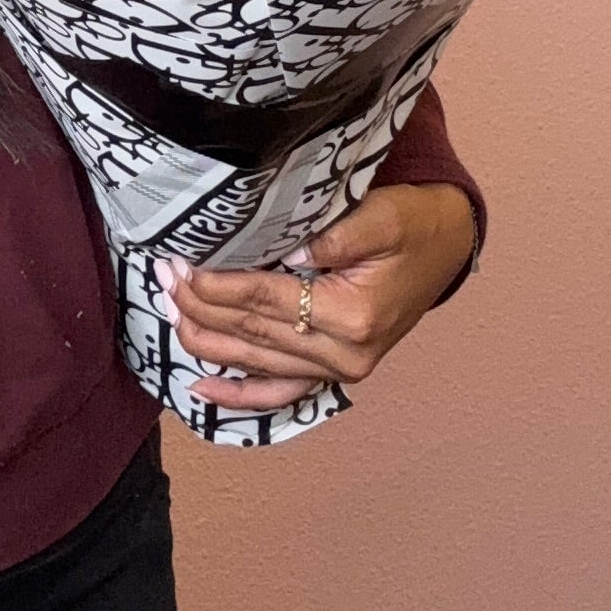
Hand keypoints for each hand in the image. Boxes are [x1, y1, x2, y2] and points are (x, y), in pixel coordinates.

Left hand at [164, 182, 477, 414]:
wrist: (448, 246)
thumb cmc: (415, 225)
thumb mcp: (384, 214)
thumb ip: (336, 234)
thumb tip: (285, 252)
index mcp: (354, 315)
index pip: (265, 300)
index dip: (218, 284)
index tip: (180, 262)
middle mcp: (344, 354)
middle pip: (253, 332)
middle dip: (200, 306)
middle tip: (162, 275)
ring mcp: (339, 370)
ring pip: (255, 363)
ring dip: (206, 340)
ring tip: (169, 310)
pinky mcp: (334, 373)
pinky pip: (279, 394)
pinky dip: (239, 396)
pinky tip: (201, 389)